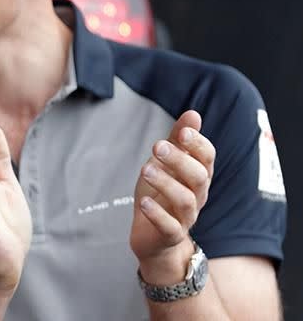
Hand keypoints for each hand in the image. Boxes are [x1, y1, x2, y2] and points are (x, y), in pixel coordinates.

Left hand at [130, 110, 214, 280]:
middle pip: (198, 177)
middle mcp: (196, 196)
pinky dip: (157, 214)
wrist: (153, 237)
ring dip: (166, 183)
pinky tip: (144, 202)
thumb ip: (178, 140)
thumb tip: (193, 113)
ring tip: (146, 169)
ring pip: (185, 201)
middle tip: (158, 146)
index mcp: (197, 176)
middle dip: (180, 160)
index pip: (207, 158)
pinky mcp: (170, 235)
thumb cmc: (160, 194)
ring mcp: (185, 218)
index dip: (198, 145)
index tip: (183, 131)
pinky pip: (169, 226)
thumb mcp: (165, 164)